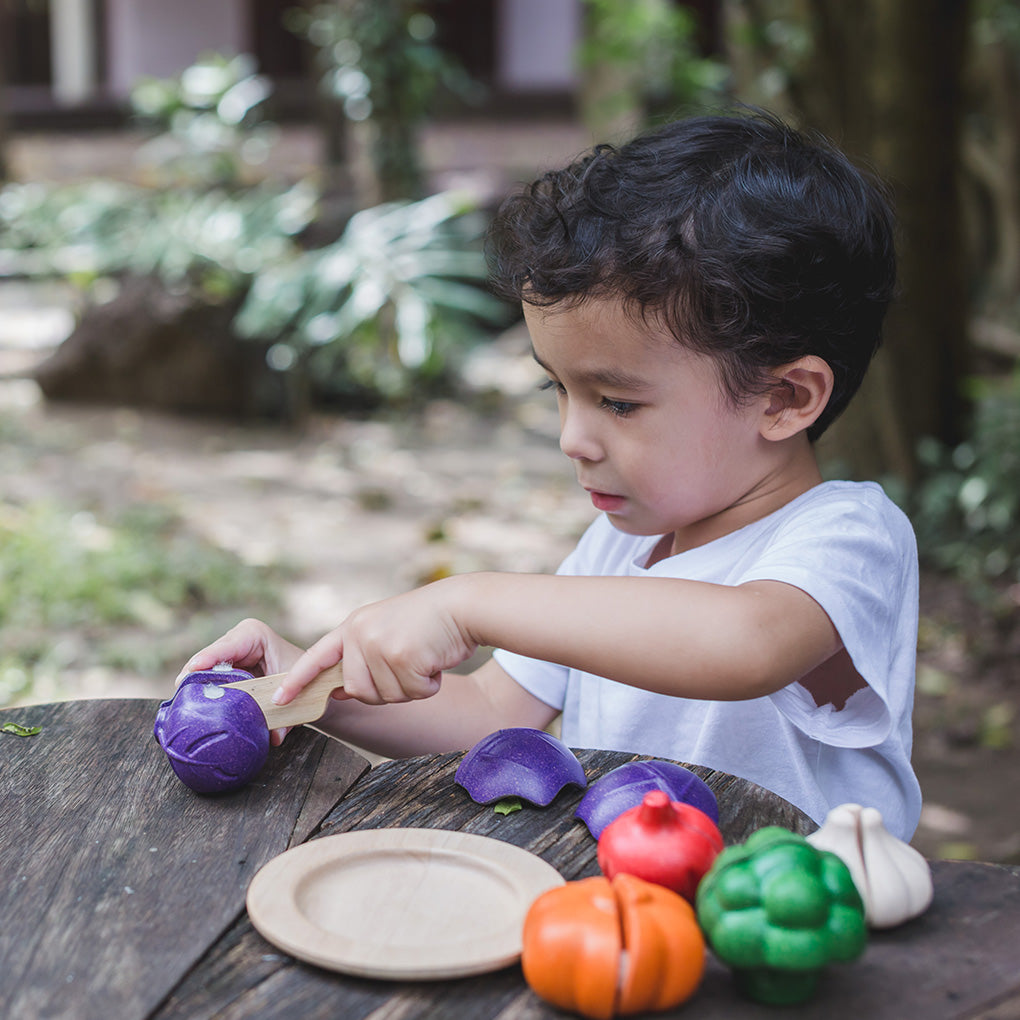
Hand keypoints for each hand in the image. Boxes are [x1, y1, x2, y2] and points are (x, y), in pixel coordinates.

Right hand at [176, 618, 304, 745]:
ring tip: (182, 701)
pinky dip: (199, 692)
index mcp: (254, 635)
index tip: (194, 668)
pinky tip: (190, 706)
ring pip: (202, 669)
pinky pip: (205, 679)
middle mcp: (236, 640)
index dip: (210, 657)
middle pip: (208, 657)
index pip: (228, 645)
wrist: (305, 680)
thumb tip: (274, 736)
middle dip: (194, 673)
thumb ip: (286, 715)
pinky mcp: (221, 668)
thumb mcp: (296, 691)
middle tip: (181, 692)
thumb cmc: (302, 678)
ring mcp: (226, 654)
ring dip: (194, 685)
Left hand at [273, 577, 477, 709]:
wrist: (462, 606)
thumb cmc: (430, 623)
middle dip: (386, 689)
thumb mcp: (386, 630)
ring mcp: (379, 644)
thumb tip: (342, 692)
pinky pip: (411, 693)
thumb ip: (363, 656)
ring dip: (410, 687)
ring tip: (423, 657)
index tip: (279, 699)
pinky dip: (428, 686)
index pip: (318, 657)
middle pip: (358, 691)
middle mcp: (360, 633)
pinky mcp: (401, 655)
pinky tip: (435, 661)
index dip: (298, 681)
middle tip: (409, 664)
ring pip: (386, 696)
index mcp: (354, 626)